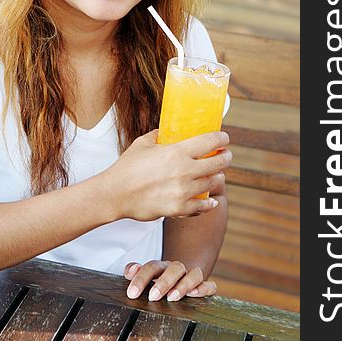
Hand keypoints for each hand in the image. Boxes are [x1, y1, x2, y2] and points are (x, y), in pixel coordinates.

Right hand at [102, 130, 230, 221]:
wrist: (115, 194)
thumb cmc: (127, 167)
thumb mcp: (143, 143)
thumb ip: (158, 136)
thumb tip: (167, 131)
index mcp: (176, 152)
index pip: (209, 142)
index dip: (222, 139)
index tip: (225, 138)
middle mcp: (184, 171)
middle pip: (217, 163)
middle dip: (226, 157)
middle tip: (226, 155)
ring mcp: (183, 191)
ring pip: (212, 183)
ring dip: (218, 177)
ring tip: (217, 175)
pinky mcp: (179, 208)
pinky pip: (202, 206)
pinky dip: (208, 203)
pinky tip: (211, 201)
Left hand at [124, 260, 216, 301]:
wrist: (178, 278)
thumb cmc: (158, 280)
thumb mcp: (145, 276)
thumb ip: (134, 271)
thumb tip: (131, 270)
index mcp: (162, 266)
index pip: (152, 267)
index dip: (141, 278)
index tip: (132, 293)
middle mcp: (177, 270)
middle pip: (174, 268)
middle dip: (163, 282)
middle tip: (153, 296)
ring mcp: (191, 277)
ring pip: (194, 274)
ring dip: (184, 285)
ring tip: (172, 297)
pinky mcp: (203, 286)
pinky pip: (210, 285)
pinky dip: (204, 288)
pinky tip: (195, 295)